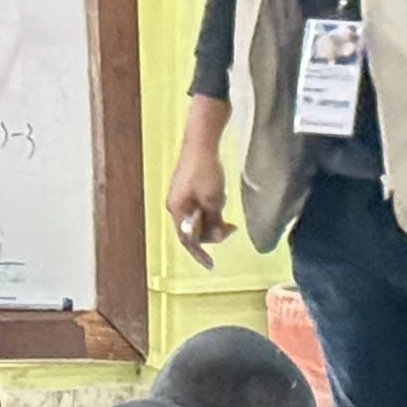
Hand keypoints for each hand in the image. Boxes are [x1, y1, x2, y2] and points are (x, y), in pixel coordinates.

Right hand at [165, 141, 234, 268]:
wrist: (201, 142)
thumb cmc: (204, 169)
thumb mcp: (213, 200)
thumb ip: (214, 221)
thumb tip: (218, 236)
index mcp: (177, 210)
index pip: (187, 239)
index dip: (199, 253)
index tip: (210, 264)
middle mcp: (176, 206)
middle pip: (194, 230)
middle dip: (212, 232)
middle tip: (230, 228)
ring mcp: (181, 197)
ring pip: (199, 218)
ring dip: (213, 219)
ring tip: (225, 207)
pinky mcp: (187, 188)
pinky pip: (200, 207)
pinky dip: (211, 209)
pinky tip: (220, 198)